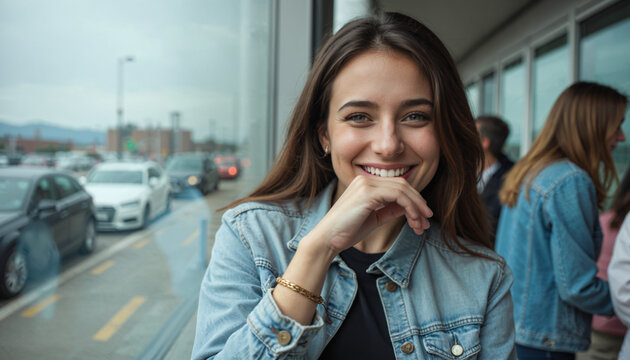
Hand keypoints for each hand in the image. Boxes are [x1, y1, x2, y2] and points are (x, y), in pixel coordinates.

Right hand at [313, 175, 432, 253]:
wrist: (327, 239)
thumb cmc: (347, 231)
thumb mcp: (374, 218)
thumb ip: (390, 210)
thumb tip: (409, 208)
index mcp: (365, 184)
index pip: (397, 186)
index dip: (413, 201)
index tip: (422, 219)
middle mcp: (365, 180)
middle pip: (403, 185)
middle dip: (419, 203)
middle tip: (427, 221)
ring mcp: (366, 184)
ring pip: (403, 189)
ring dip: (417, 207)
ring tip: (422, 225)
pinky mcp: (368, 192)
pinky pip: (398, 196)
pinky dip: (410, 208)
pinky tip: (413, 221)